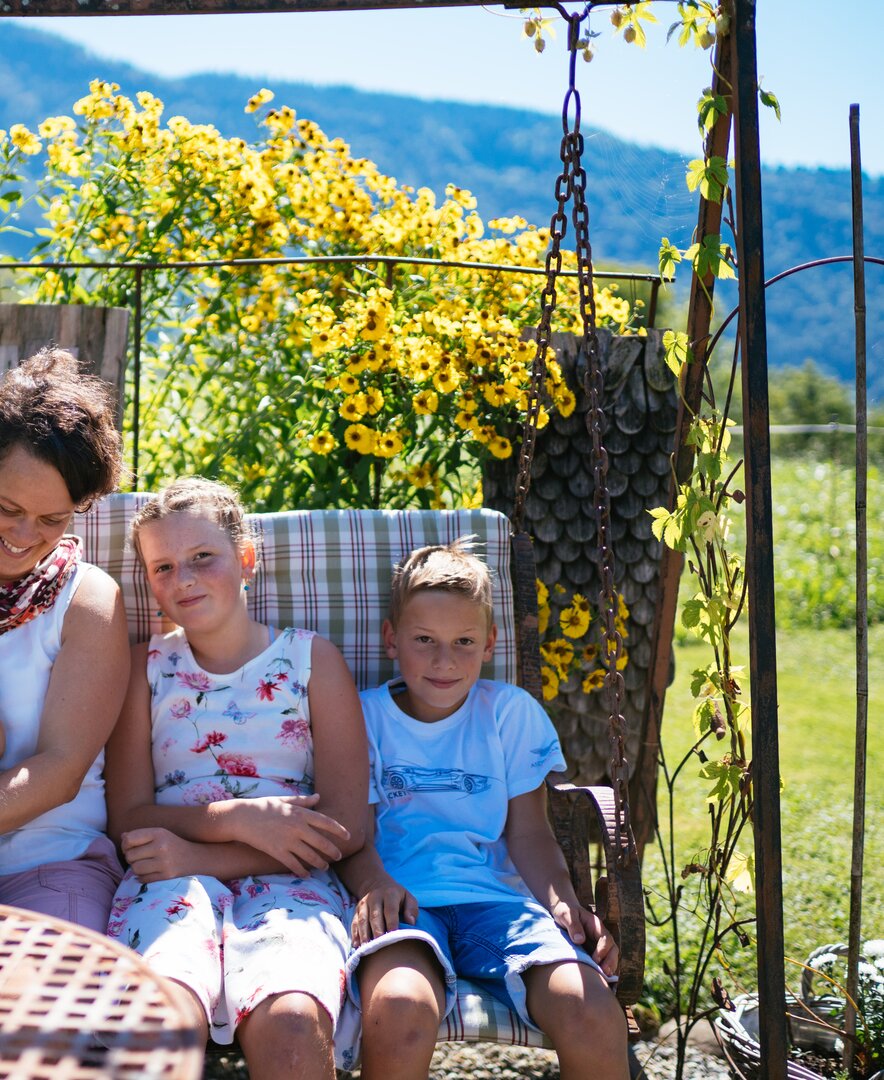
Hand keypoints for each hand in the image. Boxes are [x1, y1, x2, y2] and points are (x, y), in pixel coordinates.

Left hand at [122, 827, 199, 882]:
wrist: (195, 857)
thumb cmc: (172, 844)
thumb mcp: (159, 834)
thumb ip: (140, 835)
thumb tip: (122, 837)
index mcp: (158, 833)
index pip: (130, 839)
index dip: (125, 845)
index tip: (130, 847)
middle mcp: (161, 847)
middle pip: (130, 856)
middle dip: (131, 857)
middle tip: (139, 857)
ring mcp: (164, 862)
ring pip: (135, 868)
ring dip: (136, 868)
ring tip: (144, 864)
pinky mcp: (166, 876)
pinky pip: (142, 879)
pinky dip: (142, 877)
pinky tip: (149, 872)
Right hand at [226, 795, 350, 876]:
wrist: (242, 817)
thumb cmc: (264, 806)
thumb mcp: (284, 800)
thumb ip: (303, 801)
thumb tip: (318, 797)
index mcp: (300, 813)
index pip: (326, 822)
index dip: (339, 830)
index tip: (348, 836)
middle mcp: (297, 827)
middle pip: (321, 842)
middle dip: (332, 851)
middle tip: (339, 856)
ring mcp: (288, 840)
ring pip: (310, 856)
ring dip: (319, 863)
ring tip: (325, 867)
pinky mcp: (277, 851)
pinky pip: (294, 864)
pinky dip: (302, 871)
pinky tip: (307, 875)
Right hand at [351, 877, 418, 945]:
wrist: (378, 885)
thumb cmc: (398, 897)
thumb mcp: (408, 898)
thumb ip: (411, 909)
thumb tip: (411, 922)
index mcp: (390, 894)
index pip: (390, 909)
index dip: (392, 922)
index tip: (393, 934)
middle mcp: (375, 898)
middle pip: (375, 916)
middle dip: (377, 930)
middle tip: (379, 944)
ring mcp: (364, 904)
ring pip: (363, 920)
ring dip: (364, 934)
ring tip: (366, 948)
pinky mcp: (357, 910)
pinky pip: (354, 922)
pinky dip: (355, 934)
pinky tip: (356, 945)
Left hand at [551, 900, 619, 976]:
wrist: (563, 911)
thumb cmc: (565, 911)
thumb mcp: (566, 914)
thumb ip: (573, 925)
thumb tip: (580, 940)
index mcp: (596, 925)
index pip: (606, 938)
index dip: (603, 949)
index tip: (595, 959)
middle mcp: (600, 935)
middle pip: (613, 949)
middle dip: (610, 961)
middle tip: (604, 973)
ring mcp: (598, 944)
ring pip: (611, 956)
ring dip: (609, 967)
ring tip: (605, 978)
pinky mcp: (594, 951)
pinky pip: (603, 961)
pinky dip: (604, 969)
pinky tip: (601, 979)